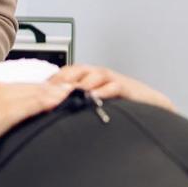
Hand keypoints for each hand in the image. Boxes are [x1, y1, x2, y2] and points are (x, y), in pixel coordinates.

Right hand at [0, 79, 75, 160]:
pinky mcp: (6, 110)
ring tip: (73, 95)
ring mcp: (3, 98)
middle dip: (54, 89)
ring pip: (36, 92)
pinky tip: (60, 101)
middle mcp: (0, 89)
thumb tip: (19, 118)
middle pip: (34, 87)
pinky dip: (48, 101)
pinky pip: (32, 103)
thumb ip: (4, 115)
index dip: (46, 89)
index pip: (26, 87)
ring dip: (56, 93)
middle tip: (74, 91)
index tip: (61, 92)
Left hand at [49, 63, 173, 110]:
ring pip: (93, 76)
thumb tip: (53, 116)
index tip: (37, 92)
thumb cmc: (120, 106)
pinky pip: (112, 87)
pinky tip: (93, 99)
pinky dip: (102, 92)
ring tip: (66, 94)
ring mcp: (112, 79)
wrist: (151, 105)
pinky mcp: (126, 87)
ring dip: (79, 84)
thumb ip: (77, 105)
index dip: (51, 81)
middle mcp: (99, 75)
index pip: (65, 73)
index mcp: (89, 77)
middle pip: (76, 70)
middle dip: (62, 79)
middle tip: (48, 91)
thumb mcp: (95, 103)